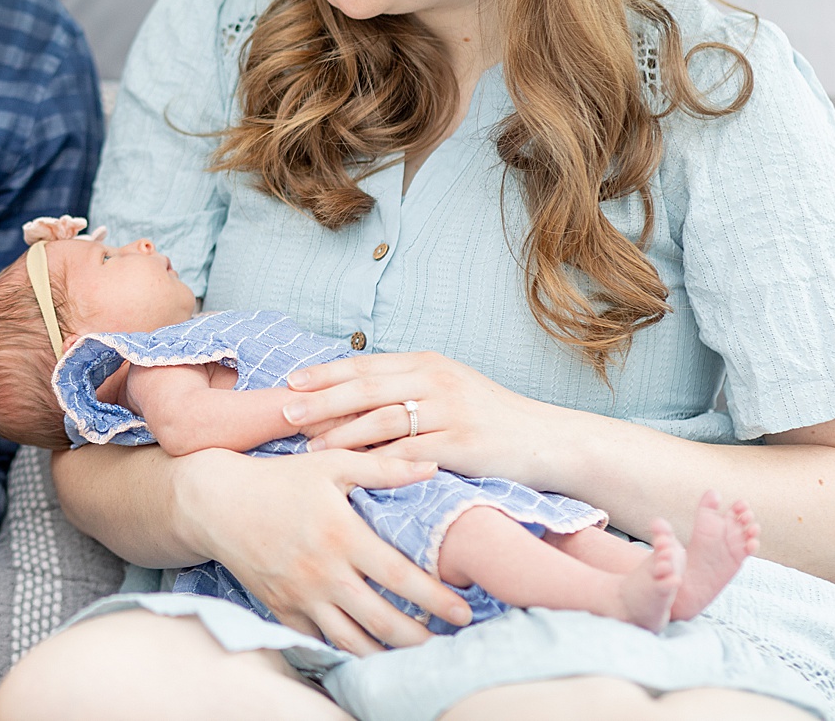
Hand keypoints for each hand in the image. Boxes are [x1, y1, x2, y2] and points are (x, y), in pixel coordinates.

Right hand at [181, 446, 470, 653]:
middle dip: (420, 638)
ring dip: (387, 653)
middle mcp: (323, 572)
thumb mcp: (331, 463)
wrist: (217, 502)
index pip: (400, 576)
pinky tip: (368, 653)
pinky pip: (319, 643)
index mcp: (342, 535)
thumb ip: (383, 467)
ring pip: (352, 641)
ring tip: (413, 654)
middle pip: (382, 620)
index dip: (436, 599)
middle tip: (447, 643)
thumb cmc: (279, 479)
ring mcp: (301, 596)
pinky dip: (346, 653)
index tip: (463, 611)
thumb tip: (432, 466)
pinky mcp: (282, 609)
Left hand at [286, 351, 560, 484]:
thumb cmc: (492, 420)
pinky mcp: (463, 443)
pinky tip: (352, 472)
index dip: (326, 372)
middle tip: (285, 411)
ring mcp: (451, 411)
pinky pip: (408, 453)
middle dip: (321, 399)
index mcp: (428, 363)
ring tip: (309, 446)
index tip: (291, 380)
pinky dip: (376, 462)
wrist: (548, 441)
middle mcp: (437, 380)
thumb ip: (408, 388)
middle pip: (366, 387)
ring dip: (341, 434)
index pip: (365, 364)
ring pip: (382, 420)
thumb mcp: (450, 389)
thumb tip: (352, 396)